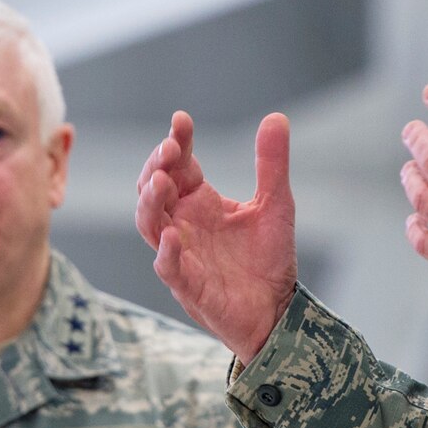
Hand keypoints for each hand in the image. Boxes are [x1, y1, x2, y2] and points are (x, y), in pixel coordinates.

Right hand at [137, 110, 298, 362]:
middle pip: (153, 189)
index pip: (179, 165)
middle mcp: (183, 223)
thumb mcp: (276, 204)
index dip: (176, 142)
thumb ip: (271, 164)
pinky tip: (171, 235)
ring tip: (160, 182)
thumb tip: (276, 117)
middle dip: (156, 167)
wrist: (278, 309)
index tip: (181, 121)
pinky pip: (167, 267)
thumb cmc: (268, 258)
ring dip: (150, 202)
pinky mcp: (188, 284)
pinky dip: (166, 252)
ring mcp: (181, 253)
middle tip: (169, 148)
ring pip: (149, 224)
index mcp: (200, 201)